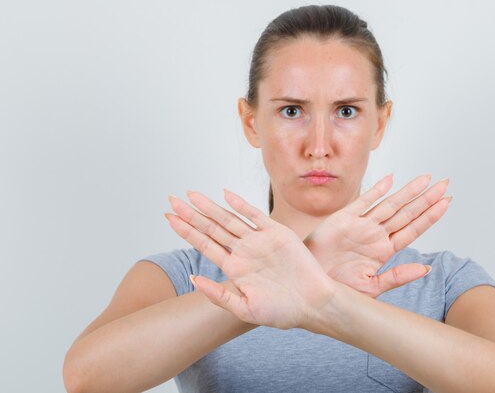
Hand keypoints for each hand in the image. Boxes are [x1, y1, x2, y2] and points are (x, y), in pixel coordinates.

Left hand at [165, 189, 336, 329]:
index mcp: (234, 269)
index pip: (204, 244)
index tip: (169, 218)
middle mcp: (244, 252)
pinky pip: (255, 215)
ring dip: (210, 207)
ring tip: (191, 195)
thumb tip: (193, 278)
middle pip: (212, 228)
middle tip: (171, 200)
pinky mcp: (277, 233)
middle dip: (191, 214)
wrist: (314, 303)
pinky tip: (226, 195)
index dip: (186, 231)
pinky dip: (241, 204)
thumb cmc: (282, 312)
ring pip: (229, 219)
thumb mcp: (245, 309)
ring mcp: (259, 241)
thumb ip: (218, 295)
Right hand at [304, 174, 450, 296]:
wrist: (309, 285)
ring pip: (390, 204)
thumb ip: (398, 276)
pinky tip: (391, 180)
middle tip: (445, 183)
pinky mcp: (343, 219)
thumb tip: (426, 268)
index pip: (413, 229)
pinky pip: (363, 201)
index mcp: (384, 251)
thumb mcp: (372, 288)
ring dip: (408, 192)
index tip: (447, 203)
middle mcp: (376, 235)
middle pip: (406, 213)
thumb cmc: (337, 289)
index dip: (430, 216)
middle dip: (426, 198)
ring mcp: (361, 225)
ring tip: (427, 179)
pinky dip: (376, 190)